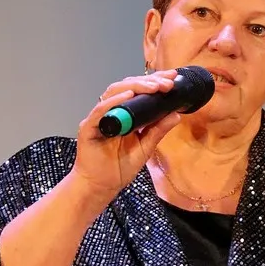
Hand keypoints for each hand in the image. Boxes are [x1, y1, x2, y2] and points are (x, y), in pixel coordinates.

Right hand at [71, 69, 181, 197]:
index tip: (173, 78)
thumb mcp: (145, 148)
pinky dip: (114, 102)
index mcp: (124, 114)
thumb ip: (158, 130)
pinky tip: (128, 96)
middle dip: (148, 82)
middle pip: (126, 86)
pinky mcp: (88, 128)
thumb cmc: (118, 167)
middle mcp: (110, 111)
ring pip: (113, 92)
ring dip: (134, 87)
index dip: (155, 82)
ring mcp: (99, 118)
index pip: (138, 91)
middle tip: (167, 83)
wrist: (100, 187)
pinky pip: (100, 111)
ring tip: (153, 87)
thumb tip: (176, 114)